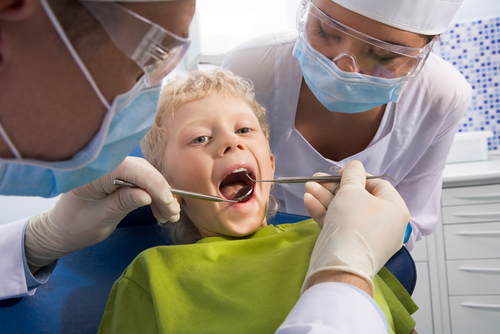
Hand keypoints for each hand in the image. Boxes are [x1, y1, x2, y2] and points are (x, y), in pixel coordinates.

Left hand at [24, 157, 179, 270]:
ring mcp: (113, 168)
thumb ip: (123, 203)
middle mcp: (105, 164)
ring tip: (169, 215)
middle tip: (173, 213)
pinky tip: (160, 209)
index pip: (133, 171)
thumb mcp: (100, 219)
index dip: (155, 187)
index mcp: (96, 171)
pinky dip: (153, 194)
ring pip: (146, 175)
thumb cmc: (75, 226)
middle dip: (161, 192)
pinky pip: (141, 180)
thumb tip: (146, 195)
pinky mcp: (119, 175)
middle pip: (143, 171)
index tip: (169, 205)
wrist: (61, 229)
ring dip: (160, 195)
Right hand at [301, 160, 409, 294]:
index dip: (357, 176)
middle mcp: (386, 224)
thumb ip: (352, 175)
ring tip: (308, 187)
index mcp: (395, 209)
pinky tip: (309, 201)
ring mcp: (368, 238)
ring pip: (346, 211)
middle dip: (334, 187)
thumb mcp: (351, 191)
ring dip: (325, 198)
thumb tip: (355, 166)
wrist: (341, 266)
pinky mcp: (352, 247)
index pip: (377, 185)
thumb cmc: (353, 223)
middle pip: (358, 198)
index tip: (339, 174)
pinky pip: (341, 225)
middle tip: (316, 179)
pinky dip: (325, 213)